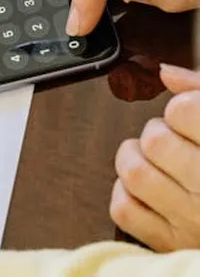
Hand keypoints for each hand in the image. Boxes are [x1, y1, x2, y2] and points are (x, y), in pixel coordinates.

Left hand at [111, 63, 199, 249]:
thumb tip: (165, 73)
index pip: (184, 111)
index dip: (182, 108)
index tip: (190, 116)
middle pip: (155, 141)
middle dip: (158, 131)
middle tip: (173, 138)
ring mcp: (193, 221)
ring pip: (134, 173)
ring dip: (135, 158)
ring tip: (156, 160)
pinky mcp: (172, 243)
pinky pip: (124, 209)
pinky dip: (127, 193)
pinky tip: (148, 189)